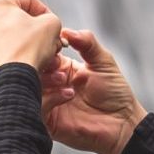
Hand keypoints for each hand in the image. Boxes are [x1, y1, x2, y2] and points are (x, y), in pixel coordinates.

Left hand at [0, 0, 64, 81]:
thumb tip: (48, 23)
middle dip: (26, 28)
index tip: (49, 22)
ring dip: (10, 40)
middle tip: (39, 39)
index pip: (26, 0)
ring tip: (25, 51)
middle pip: (9, 18)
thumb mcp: (52, 25)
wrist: (10, 81)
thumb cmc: (25, 53)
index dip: (43, 11)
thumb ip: (51, 18)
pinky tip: (3, 57)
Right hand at [40, 27, 150, 153]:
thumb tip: (66, 30)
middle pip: (31, 71)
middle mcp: (52, 85)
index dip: (46, 49)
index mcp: (61, 69)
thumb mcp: (103, 60)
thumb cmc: (115, 92)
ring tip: (63, 80)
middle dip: (42, 64)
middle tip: (56, 65)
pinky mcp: (49, 123)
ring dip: (45, 81)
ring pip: (30, 89)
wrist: (123, 123)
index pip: (43, 55)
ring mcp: (49, 104)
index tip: (57, 48)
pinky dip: (49, 99)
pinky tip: (68, 94)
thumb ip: (87, 42)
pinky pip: (37, 109)